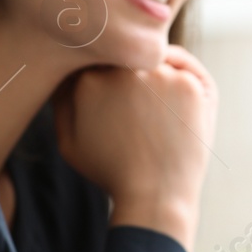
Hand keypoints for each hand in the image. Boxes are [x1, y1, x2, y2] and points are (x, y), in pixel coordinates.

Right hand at [54, 44, 217, 251]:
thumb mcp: (69, 142)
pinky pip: (186, 69)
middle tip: (140, 111)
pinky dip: (186, 84)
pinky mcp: (189, 83)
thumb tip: (65, 70)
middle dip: (133, 75)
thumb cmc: (111, 173)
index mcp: (87, 80)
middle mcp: (121, 69)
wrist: (155, 198)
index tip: (118, 101)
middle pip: (128, 54)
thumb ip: (62, 100)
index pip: (99, 57)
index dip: (109, 77)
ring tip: (159, 118)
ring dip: (159, 77)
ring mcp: (158, 74)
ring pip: (157, 59)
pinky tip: (178, 114)